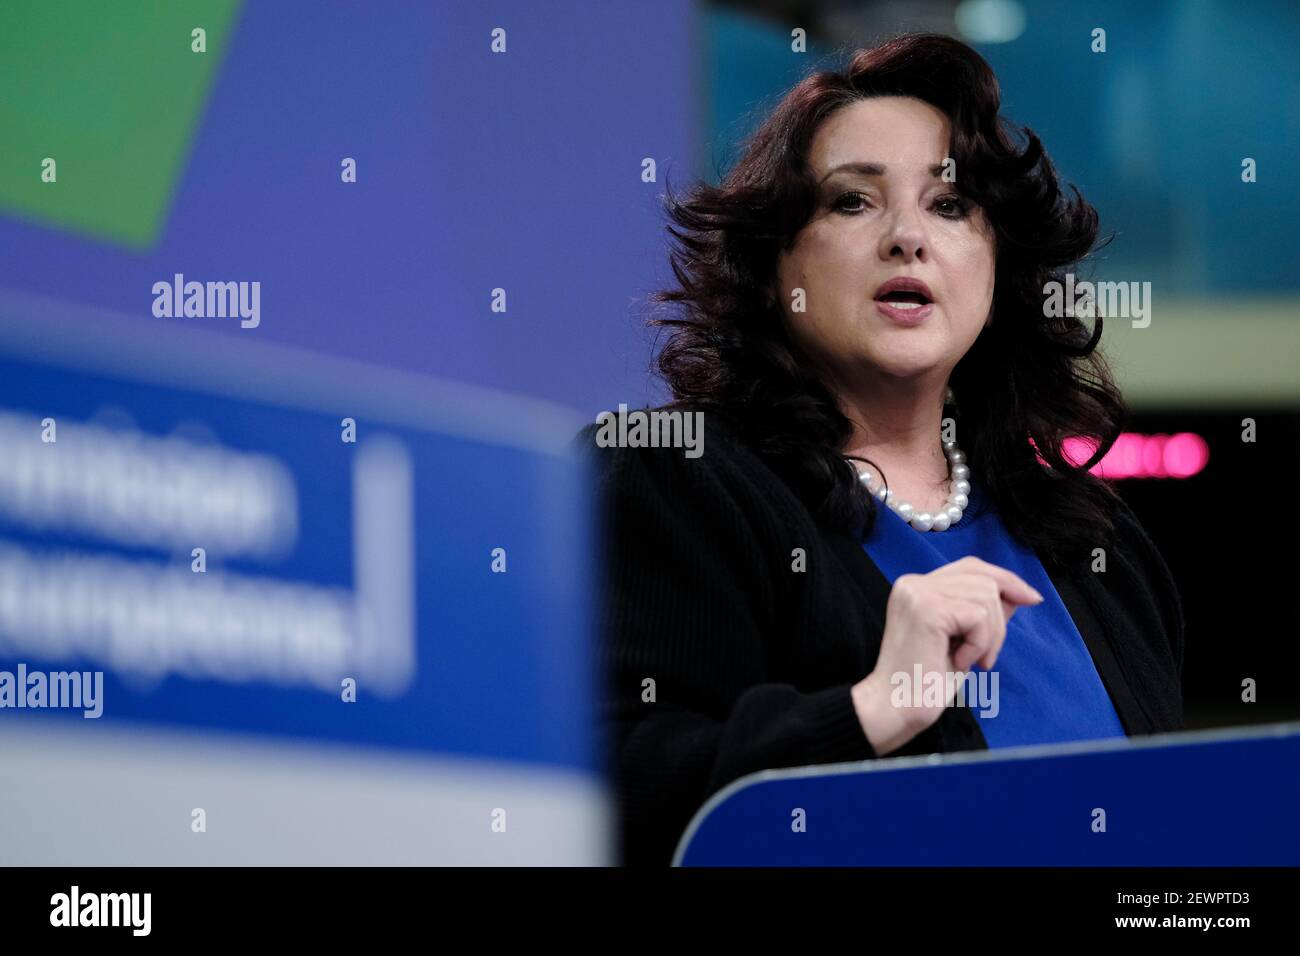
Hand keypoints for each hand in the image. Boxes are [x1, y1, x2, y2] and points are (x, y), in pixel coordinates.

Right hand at [851, 556, 1043, 754]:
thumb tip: (1018, 593)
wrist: (896, 708)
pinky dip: (979, 643)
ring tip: (972, 661)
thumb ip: (983, 613)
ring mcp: (918, 594)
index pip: (970, 567)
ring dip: (990, 635)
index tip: (1030, 598)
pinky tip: (960, 662)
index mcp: (916, 588)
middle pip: (983, 578)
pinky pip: (978, 617)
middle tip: (987, 657)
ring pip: (985, 595)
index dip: (1004, 579)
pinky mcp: (928, 610)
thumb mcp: (962, 640)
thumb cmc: (926, 681)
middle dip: (999, 618)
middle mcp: (913, 584)